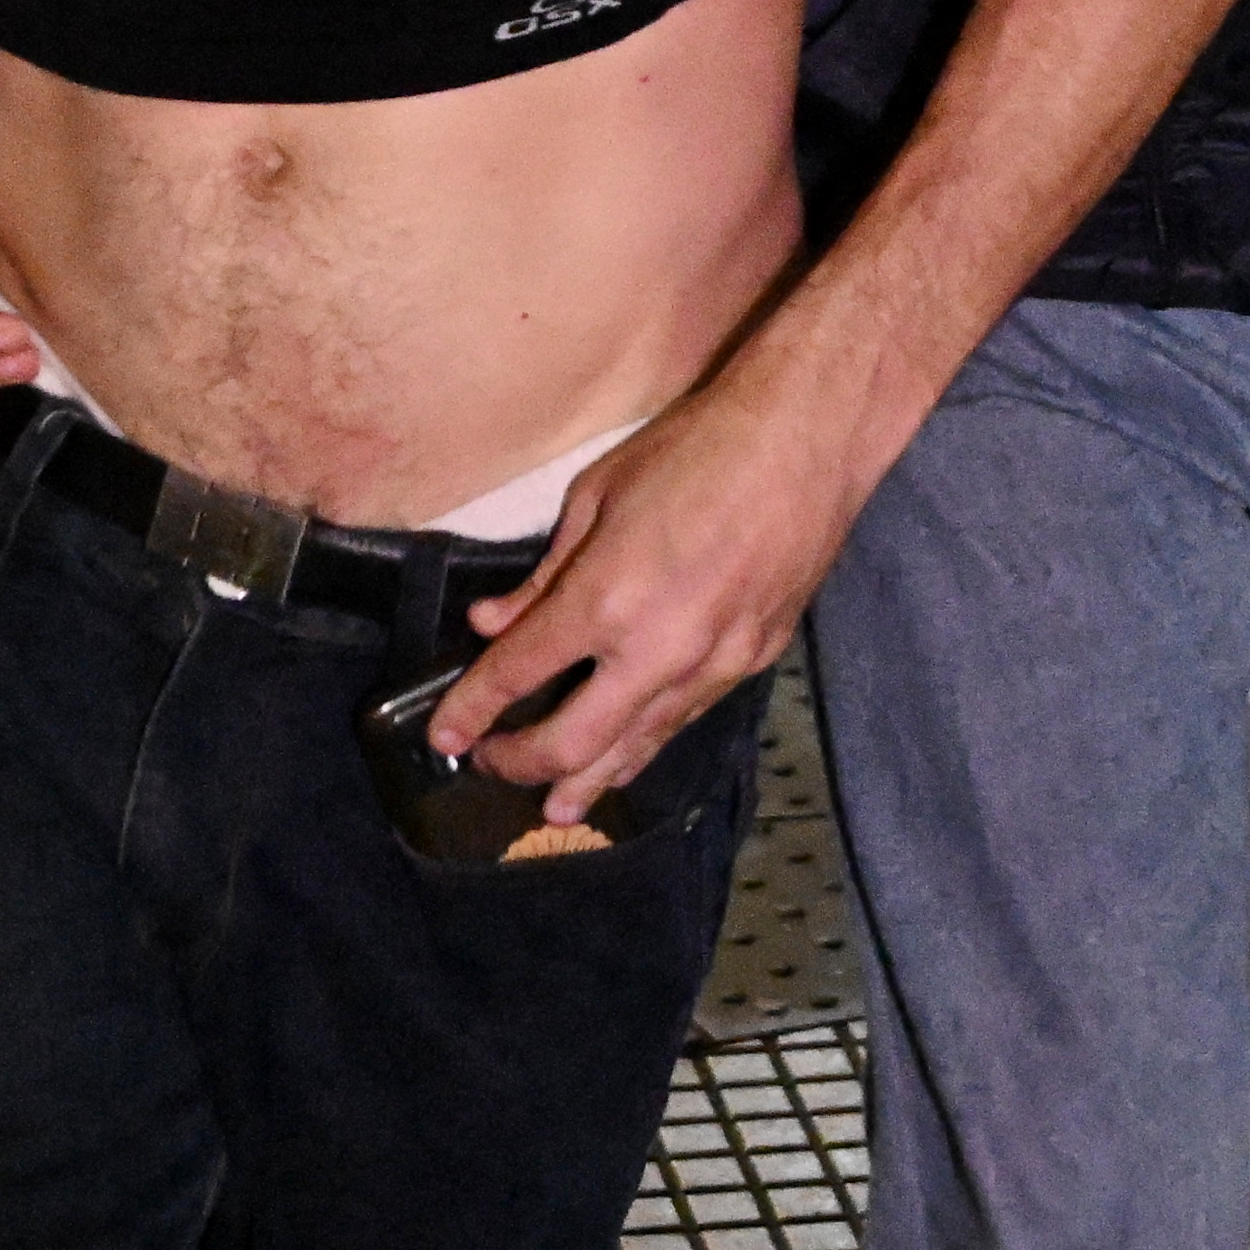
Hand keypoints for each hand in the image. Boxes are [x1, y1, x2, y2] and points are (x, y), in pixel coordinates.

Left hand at [433, 349, 892, 810]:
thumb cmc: (695, 449)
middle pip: (573, 741)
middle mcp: (655, 650)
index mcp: (604, 598)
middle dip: (521, 762)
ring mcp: (711, 664)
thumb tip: (492, 622)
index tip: (444, 735)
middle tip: (492, 765)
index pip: (517, 673)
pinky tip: (629, 759)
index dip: (471, 710)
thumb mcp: (595, 495)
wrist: (806, 441)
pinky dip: (646, 745)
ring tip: (558, 808)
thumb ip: (544, 574)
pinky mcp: (752, 661)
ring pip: (638, 747)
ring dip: (589, 780)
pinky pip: (684, 719)